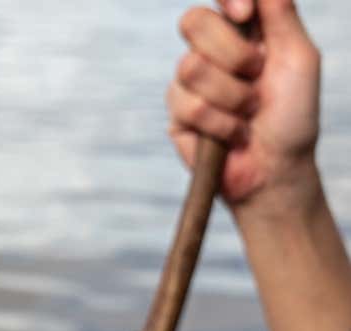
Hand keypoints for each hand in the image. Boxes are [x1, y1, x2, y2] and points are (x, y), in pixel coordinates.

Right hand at [167, 0, 320, 215]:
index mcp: (240, 35)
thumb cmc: (293, 117)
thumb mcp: (299, 59)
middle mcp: (209, 55)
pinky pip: (188, 105)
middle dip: (232, 52)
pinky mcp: (176, 117)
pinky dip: (221, 123)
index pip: (217, 0)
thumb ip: (281, 14)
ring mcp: (188, 85)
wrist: (276, 169)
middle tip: (255, 76)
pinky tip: (233, 135)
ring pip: (191, 67)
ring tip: (247, 114)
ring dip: (232, 96)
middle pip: (192, 22)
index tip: (245, 12)